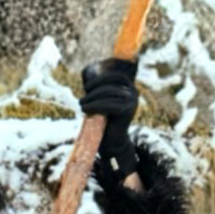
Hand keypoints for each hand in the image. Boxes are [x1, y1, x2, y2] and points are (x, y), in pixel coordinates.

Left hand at [80, 57, 139, 184]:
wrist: (112, 140)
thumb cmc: (104, 118)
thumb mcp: (103, 100)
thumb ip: (101, 88)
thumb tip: (87, 73)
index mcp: (129, 86)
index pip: (115, 76)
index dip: (100, 78)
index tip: (86, 87)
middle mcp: (133, 92)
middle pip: (110, 85)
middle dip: (93, 90)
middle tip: (81, 99)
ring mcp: (132, 102)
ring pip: (108, 95)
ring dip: (91, 99)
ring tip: (81, 105)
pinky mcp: (127, 111)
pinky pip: (109, 105)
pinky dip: (94, 106)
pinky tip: (85, 109)